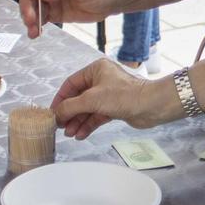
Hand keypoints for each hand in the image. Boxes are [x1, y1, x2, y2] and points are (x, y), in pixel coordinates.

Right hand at [50, 58, 178, 139]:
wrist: (151, 106)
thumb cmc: (125, 95)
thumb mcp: (92, 99)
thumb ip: (71, 107)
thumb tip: (56, 114)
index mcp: (96, 69)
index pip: (71, 84)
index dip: (60, 99)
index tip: (53, 112)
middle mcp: (102, 80)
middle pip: (79, 98)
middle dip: (70, 113)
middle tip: (61, 126)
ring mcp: (109, 94)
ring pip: (88, 109)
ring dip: (78, 121)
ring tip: (69, 134)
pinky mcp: (115, 107)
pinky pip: (97, 116)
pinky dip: (89, 125)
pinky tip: (81, 134)